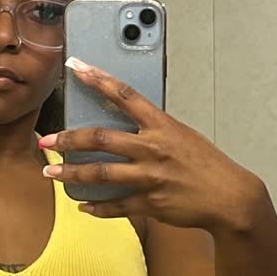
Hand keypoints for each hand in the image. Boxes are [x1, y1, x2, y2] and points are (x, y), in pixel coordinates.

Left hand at [39, 60, 265, 231]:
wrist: (230, 198)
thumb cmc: (207, 164)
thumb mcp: (183, 136)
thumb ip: (154, 130)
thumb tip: (127, 124)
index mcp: (162, 125)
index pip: (125, 95)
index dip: (99, 79)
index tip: (76, 67)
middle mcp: (153, 148)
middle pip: (100, 138)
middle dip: (68, 139)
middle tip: (46, 141)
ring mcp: (150, 177)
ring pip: (100, 174)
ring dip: (71, 175)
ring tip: (51, 174)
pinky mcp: (151, 203)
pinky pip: (116, 205)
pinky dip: (97, 208)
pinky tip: (83, 206)